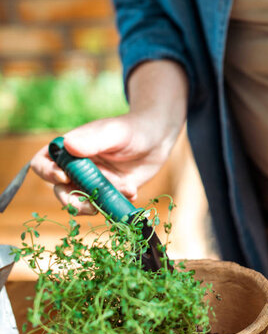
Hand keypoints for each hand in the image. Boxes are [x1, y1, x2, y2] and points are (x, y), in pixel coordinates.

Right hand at [31, 113, 179, 214]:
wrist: (158, 139)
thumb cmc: (133, 128)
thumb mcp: (115, 132)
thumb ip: (93, 139)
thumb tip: (68, 145)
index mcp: (70, 149)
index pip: (43, 162)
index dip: (47, 172)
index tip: (64, 176)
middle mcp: (78, 168)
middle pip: (60, 190)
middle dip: (72, 201)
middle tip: (90, 205)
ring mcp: (93, 182)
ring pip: (82, 202)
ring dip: (97, 204)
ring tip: (121, 192)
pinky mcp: (110, 193)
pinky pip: (106, 205)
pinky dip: (116, 204)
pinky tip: (132, 192)